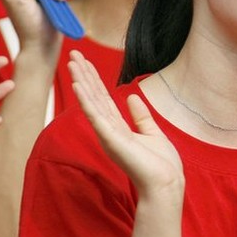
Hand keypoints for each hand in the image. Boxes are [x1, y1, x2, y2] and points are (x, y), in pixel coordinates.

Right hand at [68, 51, 183, 199]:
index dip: (93, 78)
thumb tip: (133, 97)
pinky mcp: (110, 139)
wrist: (165, 183)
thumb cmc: (160, 165)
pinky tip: (78, 85)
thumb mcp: (152, 133)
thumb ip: (141, 116)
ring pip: (91, 102)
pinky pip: (95, 116)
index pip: (102, 97)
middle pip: (93, 96)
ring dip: (81, 81)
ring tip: (71, 62)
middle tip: (72, 53)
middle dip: (83, 74)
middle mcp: (109, 129)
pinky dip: (86, 100)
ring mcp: (108, 134)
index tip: (84, 61)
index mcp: (118, 127)